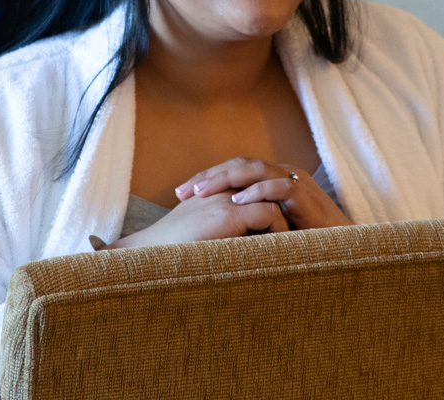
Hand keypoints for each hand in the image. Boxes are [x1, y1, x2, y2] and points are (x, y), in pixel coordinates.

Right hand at [109, 186, 288, 249]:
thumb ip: (216, 229)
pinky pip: (269, 214)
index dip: (268, 202)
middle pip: (265, 189)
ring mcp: (226, 199)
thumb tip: (236, 244)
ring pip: (271, 199)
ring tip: (293, 239)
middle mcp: (221, 190)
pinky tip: (282, 245)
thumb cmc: (168, 250)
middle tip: (296, 227)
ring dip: (284, 219)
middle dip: (282, 206)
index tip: (283, 223)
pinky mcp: (229, 214)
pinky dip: (279, 228)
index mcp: (214, 192)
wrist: (147, 254)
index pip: (252, 188)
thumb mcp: (197, 232)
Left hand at [174, 157, 350, 231]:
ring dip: (226, 180)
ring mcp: (294, 181)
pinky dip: (257, 192)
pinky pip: (278, 187)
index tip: (180, 195)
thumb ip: (246, 223)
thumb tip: (212, 231)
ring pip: (254, 171)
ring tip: (203, 193)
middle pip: (238, 165)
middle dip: (208, 178)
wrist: (343, 249)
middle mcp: (280, 174)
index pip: (232, 171)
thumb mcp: (266, 230)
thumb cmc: (303, 243)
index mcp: (269, 179)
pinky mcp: (305, 195)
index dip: (206, 180)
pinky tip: (237, 202)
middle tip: (183, 192)